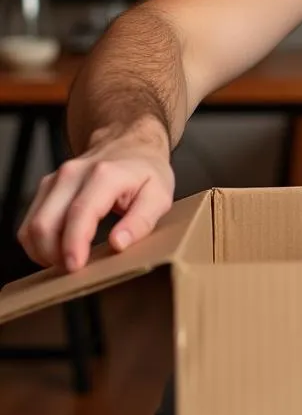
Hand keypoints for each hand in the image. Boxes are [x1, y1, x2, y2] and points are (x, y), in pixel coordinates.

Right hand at [17, 119, 174, 271]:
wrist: (130, 144)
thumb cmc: (146, 171)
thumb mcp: (159, 195)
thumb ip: (141, 221)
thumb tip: (119, 244)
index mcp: (105, 175)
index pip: (80, 213)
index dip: (73, 244)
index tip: (75, 267)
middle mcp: (74, 174)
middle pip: (46, 223)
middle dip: (55, 255)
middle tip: (76, 270)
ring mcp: (56, 179)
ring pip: (32, 225)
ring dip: (44, 251)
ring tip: (68, 261)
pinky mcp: (46, 187)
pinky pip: (29, 222)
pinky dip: (38, 243)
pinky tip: (57, 250)